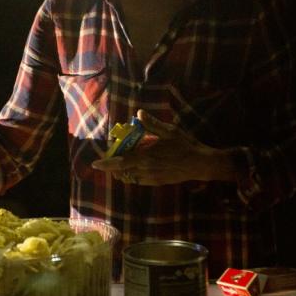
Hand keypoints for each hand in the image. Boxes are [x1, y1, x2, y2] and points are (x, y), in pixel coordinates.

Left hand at [90, 110, 233, 185]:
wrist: (199, 164)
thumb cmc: (185, 145)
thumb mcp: (169, 131)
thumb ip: (152, 124)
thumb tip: (139, 113)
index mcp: (146, 157)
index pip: (120, 162)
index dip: (106, 163)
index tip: (95, 163)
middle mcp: (146, 170)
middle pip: (122, 172)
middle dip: (113, 165)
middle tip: (111, 156)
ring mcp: (151, 178)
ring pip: (129, 177)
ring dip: (122, 170)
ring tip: (123, 160)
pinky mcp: (157, 182)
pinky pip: (139, 181)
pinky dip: (133, 175)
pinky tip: (137, 166)